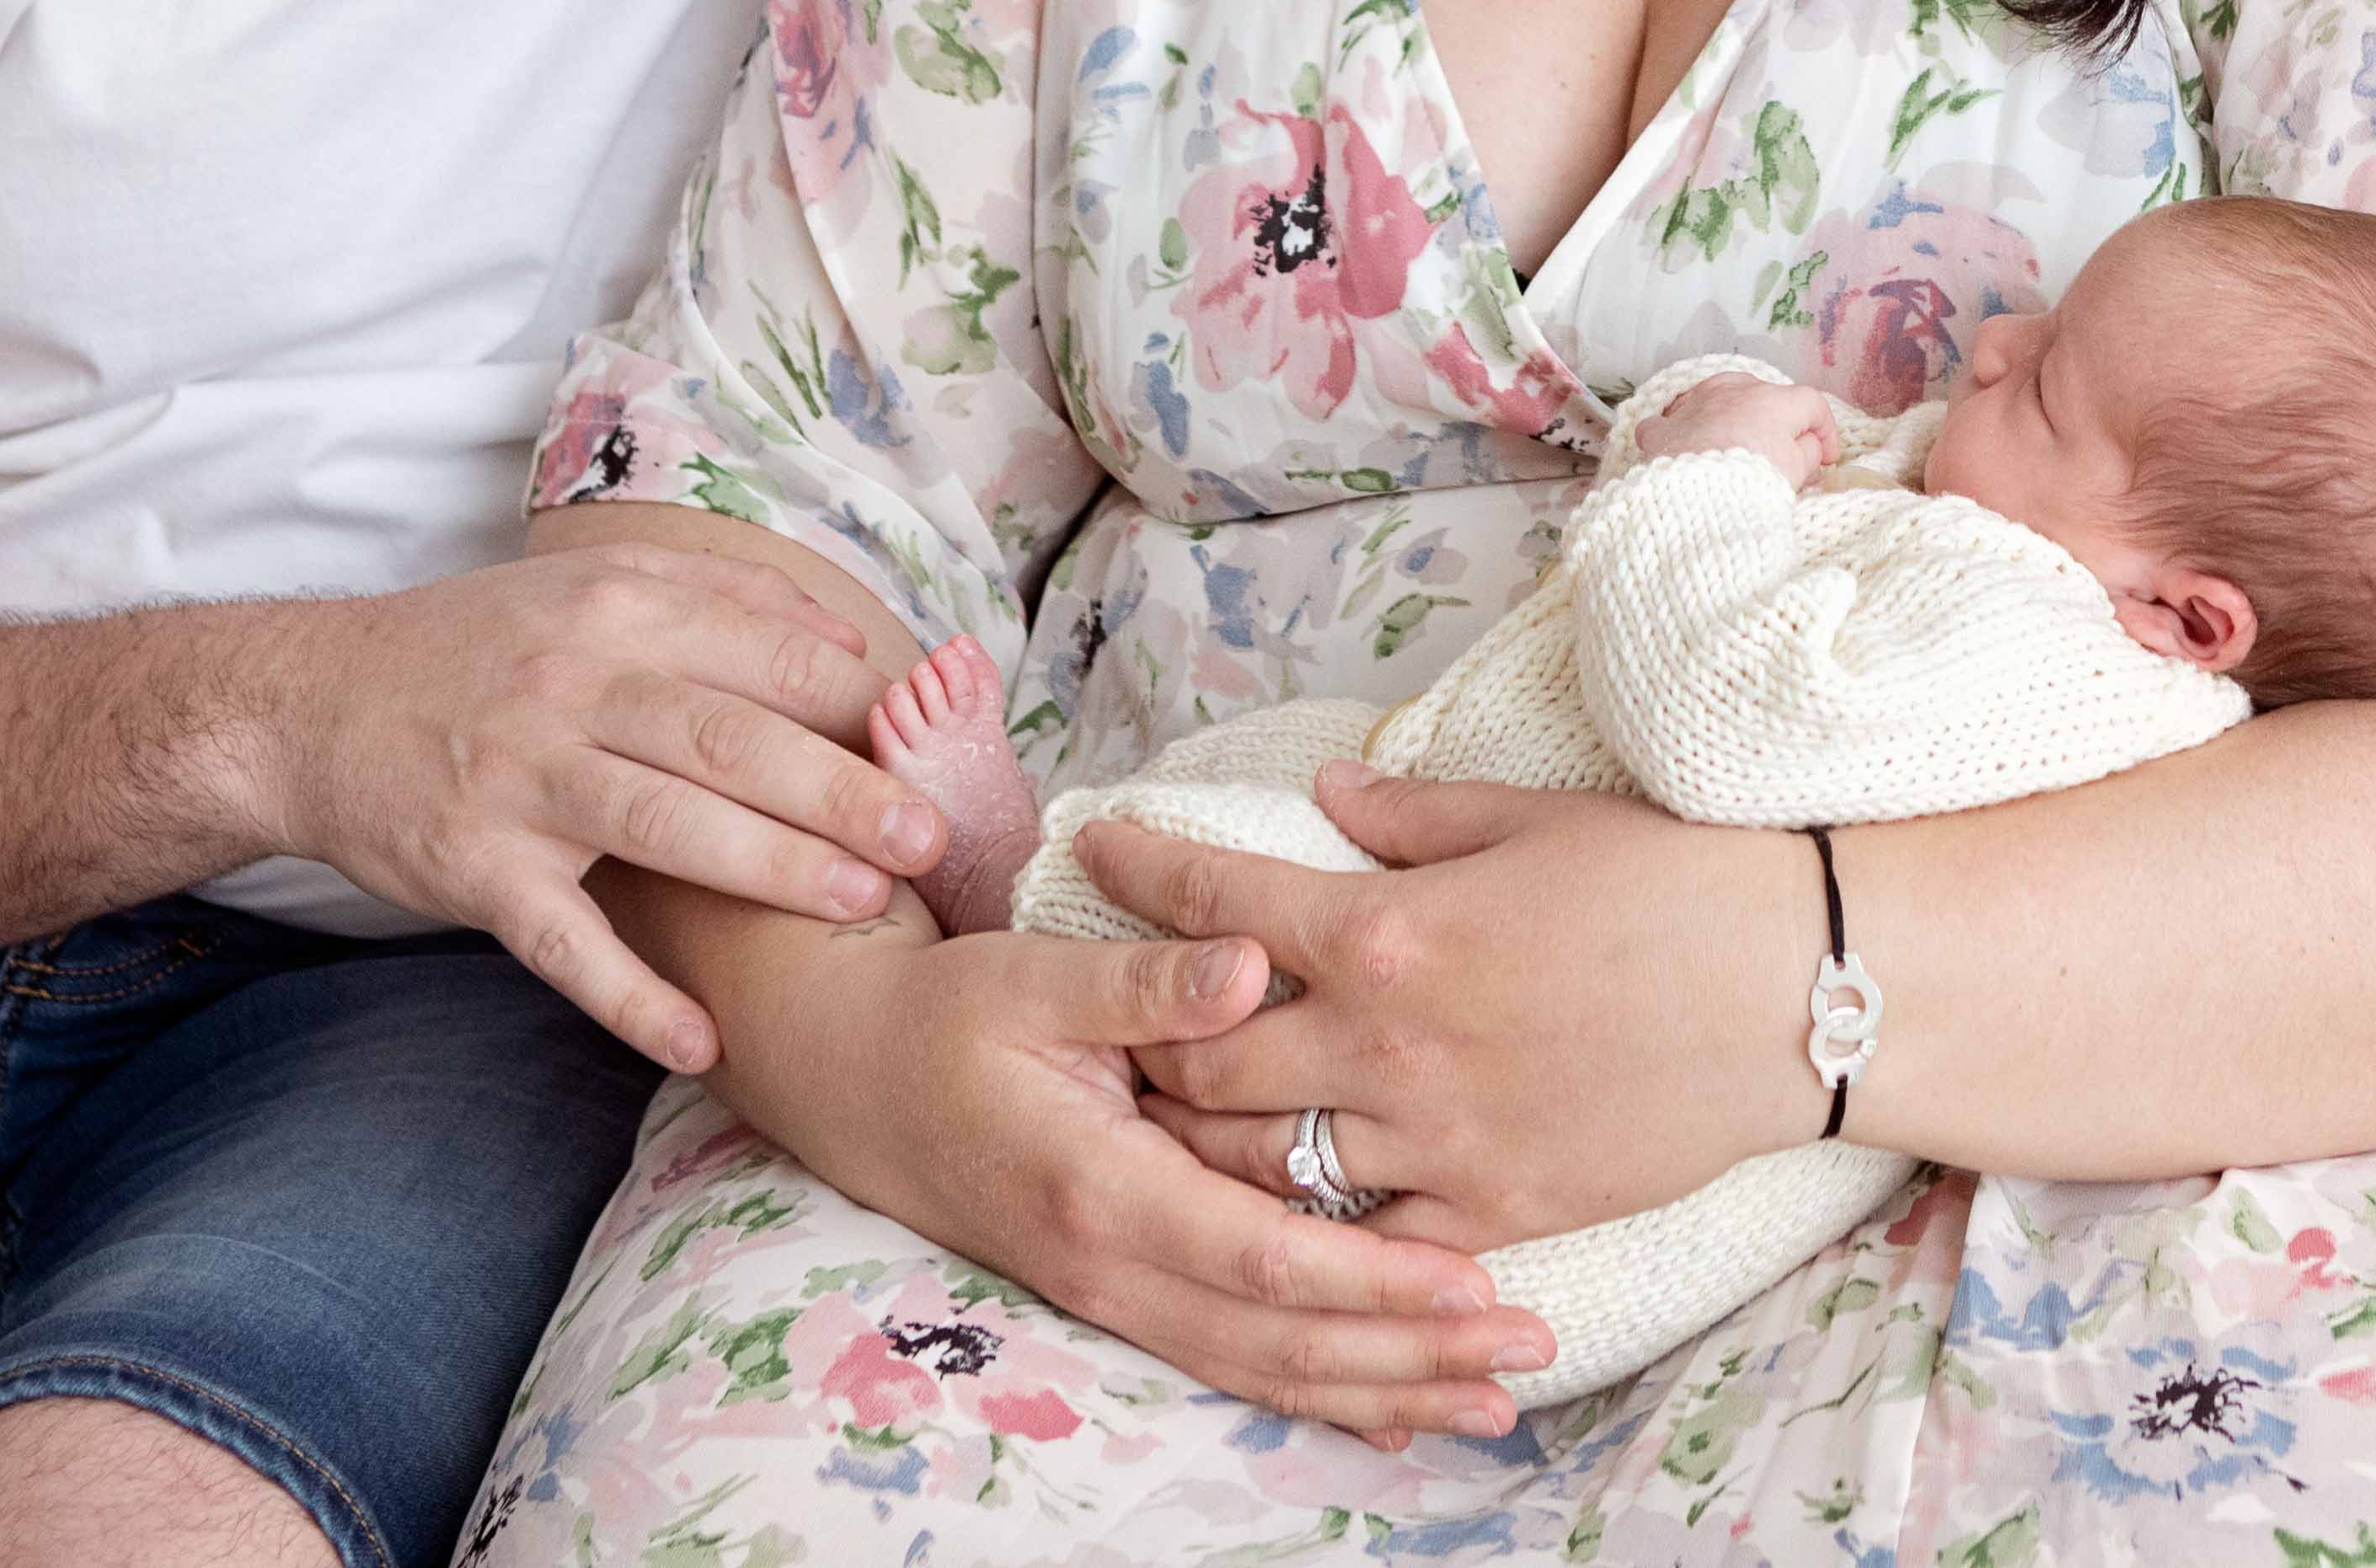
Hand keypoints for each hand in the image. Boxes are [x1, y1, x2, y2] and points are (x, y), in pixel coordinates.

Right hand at [241, 545, 944, 1068]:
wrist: (306, 704)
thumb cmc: (477, 650)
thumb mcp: (588, 588)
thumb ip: (719, 599)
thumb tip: (849, 637)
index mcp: (617, 611)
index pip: (767, 655)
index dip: (861, 705)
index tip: (937, 749)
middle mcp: (572, 686)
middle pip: (731, 738)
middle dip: (841, 788)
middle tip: (929, 834)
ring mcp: (520, 781)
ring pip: (664, 825)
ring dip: (769, 867)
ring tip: (863, 901)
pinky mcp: (474, 869)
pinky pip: (564, 943)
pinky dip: (631, 997)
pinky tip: (701, 1040)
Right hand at [694, 904, 1562, 1434]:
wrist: (849, 1077)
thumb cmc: (945, 1015)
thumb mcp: (1030, 976)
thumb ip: (1146, 981)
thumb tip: (1249, 963)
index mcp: (1099, 1182)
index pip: (1261, 1257)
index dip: (1373, 1282)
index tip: (1477, 1283)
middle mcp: (1110, 1263)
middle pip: (1281, 1340)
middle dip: (1410, 1355)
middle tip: (1526, 1356)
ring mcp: (1111, 1294)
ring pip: (1263, 1372)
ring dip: (1381, 1389)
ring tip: (1494, 1398)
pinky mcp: (1118, 1296)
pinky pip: (1231, 1366)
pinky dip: (1319, 1396)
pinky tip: (1394, 1412)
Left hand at [1093, 766, 1829, 1252]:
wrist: (1800, 994)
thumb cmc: (1674, 882)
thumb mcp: (1532, 817)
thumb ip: (1411, 814)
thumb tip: (1327, 792)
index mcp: (1386, 928)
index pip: (1214, 899)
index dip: (1138, 867)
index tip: (1092, 847)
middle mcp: (1386, 1042)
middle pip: (1203, 1055)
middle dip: (1143, 1035)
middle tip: (1115, 1018)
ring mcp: (1436, 1137)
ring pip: (1260, 1160)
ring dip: (1203, 1138)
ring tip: (1174, 1115)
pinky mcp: (1492, 1208)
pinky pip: (1366, 1228)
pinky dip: (1317, 1212)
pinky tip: (1293, 1192)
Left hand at [1631, 372, 1838, 480]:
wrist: (1698, 496)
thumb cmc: (1754, 480)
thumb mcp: (1796, 470)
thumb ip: (1808, 452)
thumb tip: (1808, 446)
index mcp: (1772, 400)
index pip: (1809, 404)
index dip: (1824, 429)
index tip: (1827, 458)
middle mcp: (1731, 392)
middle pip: (1761, 394)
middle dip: (1775, 420)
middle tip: (1783, 450)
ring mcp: (1693, 405)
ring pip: (1715, 396)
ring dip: (1729, 416)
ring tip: (1735, 443)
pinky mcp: (1663, 428)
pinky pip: (1673, 421)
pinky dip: (1682, 430)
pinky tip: (1686, 445)